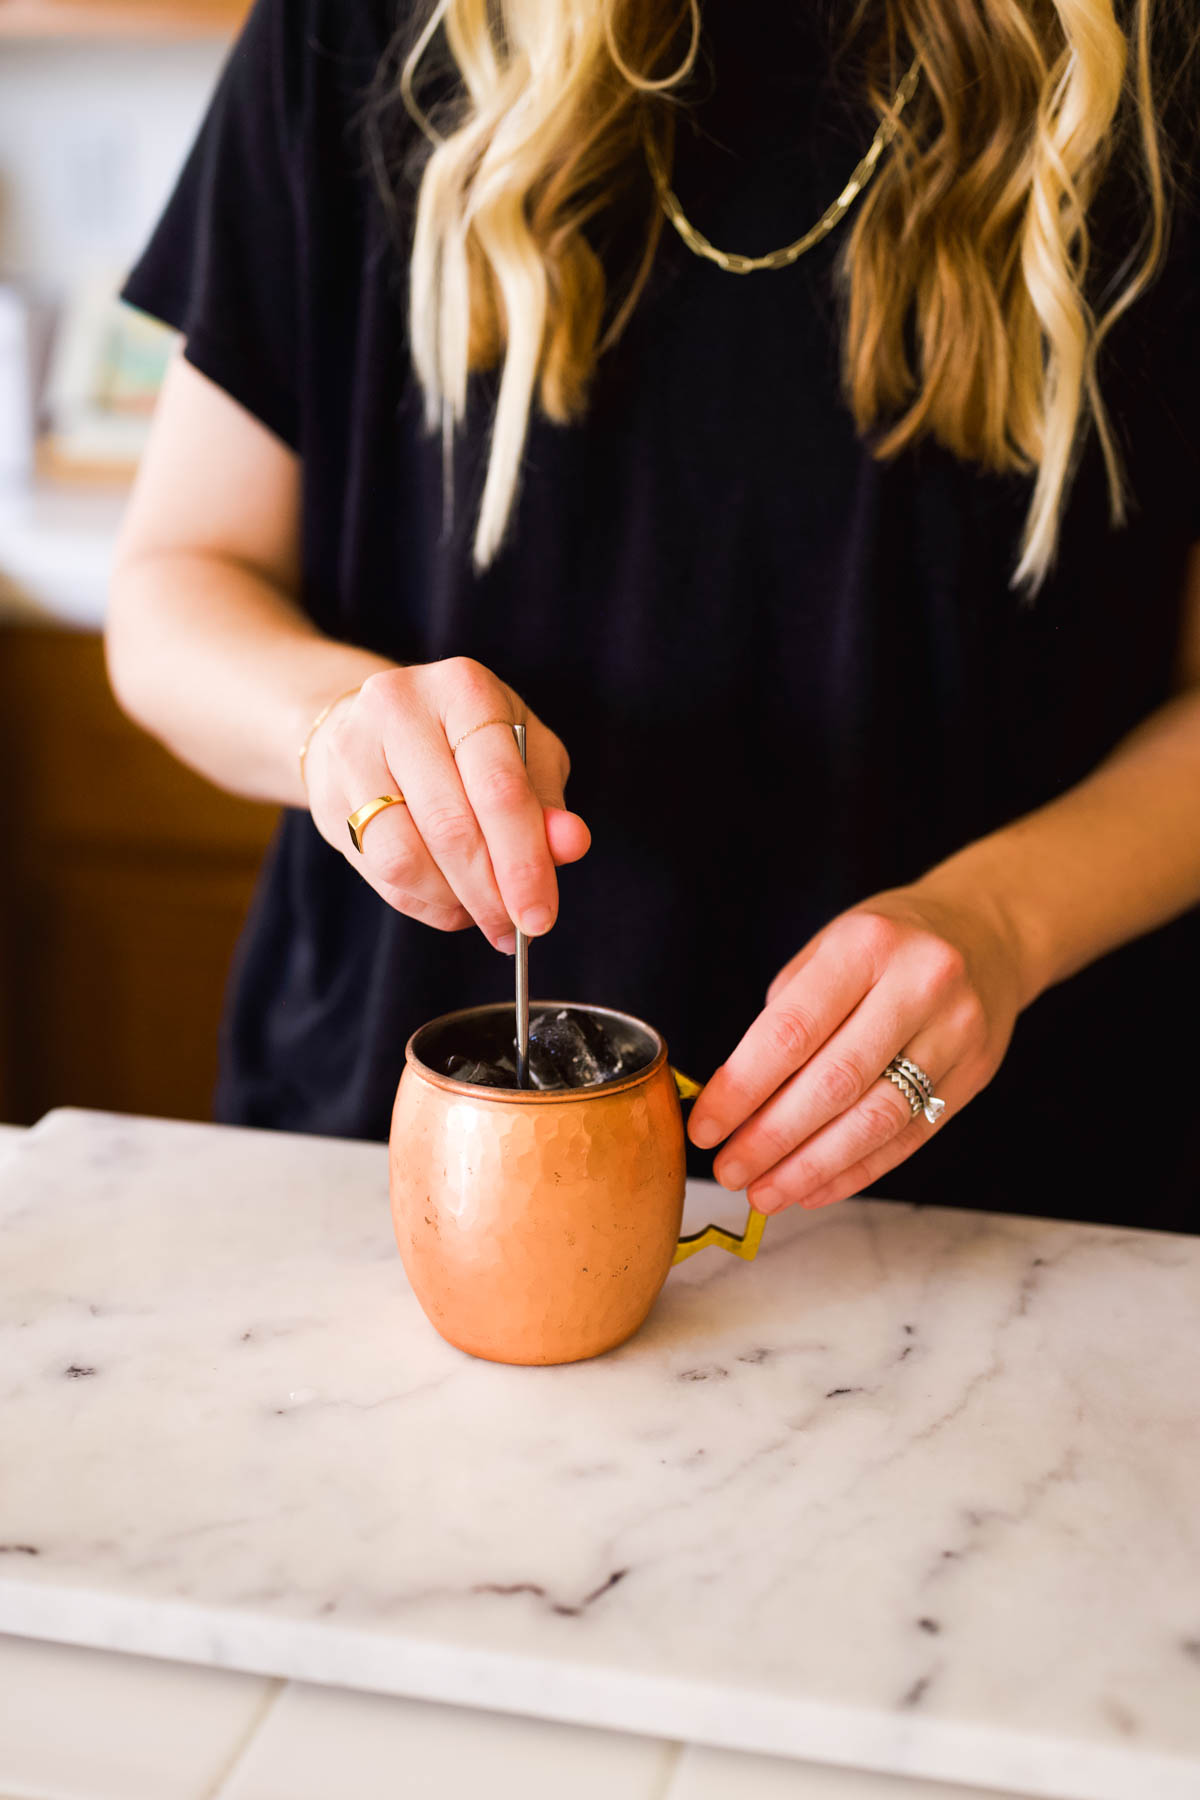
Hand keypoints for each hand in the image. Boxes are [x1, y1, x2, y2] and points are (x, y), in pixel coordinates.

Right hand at [301, 657, 590, 950]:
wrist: (372, 721)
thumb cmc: (464, 739)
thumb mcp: (523, 752)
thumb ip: (547, 800)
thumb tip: (570, 846)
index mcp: (463, 690)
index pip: (499, 788)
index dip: (524, 862)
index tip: (540, 916)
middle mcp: (399, 710)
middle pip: (450, 827)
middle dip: (490, 893)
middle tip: (514, 928)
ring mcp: (352, 752)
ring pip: (404, 859)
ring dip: (453, 901)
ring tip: (482, 911)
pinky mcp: (328, 797)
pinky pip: (379, 874)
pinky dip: (424, 902)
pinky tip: (450, 901)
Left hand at [686, 884, 1024, 1212]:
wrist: (986, 931)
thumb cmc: (887, 943)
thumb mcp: (827, 948)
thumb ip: (785, 1017)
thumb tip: (736, 1102)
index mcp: (865, 946)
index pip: (791, 1032)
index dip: (742, 1088)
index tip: (706, 1128)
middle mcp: (918, 986)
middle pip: (834, 1083)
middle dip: (772, 1138)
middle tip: (730, 1171)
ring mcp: (956, 1032)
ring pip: (875, 1121)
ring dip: (812, 1167)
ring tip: (766, 1192)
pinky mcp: (975, 1073)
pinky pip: (908, 1137)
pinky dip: (857, 1171)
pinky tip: (815, 1187)